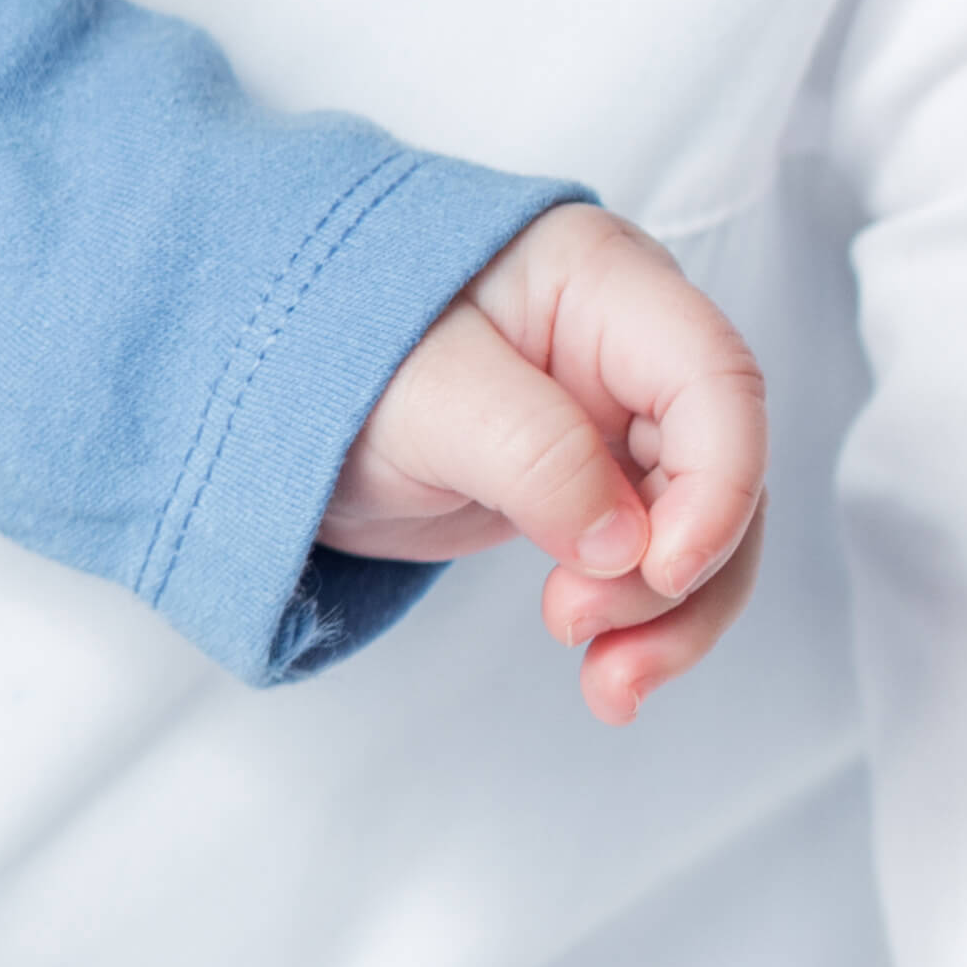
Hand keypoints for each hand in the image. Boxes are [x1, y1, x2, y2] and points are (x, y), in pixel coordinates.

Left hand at [325, 202, 770, 721]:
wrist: (247, 387)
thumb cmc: (320, 348)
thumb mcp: (421, 396)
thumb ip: (532, 452)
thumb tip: (627, 544)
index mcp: (597, 280)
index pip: (713, 379)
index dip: (718, 480)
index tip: (663, 568)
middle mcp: (623, 343)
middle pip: (719, 465)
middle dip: (683, 571)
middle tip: (584, 631)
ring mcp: (609, 416)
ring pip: (698, 526)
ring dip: (669, 616)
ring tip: (609, 686)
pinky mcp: (585, 482)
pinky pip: (648, 557)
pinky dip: (638, 620)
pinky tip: (610, 676)